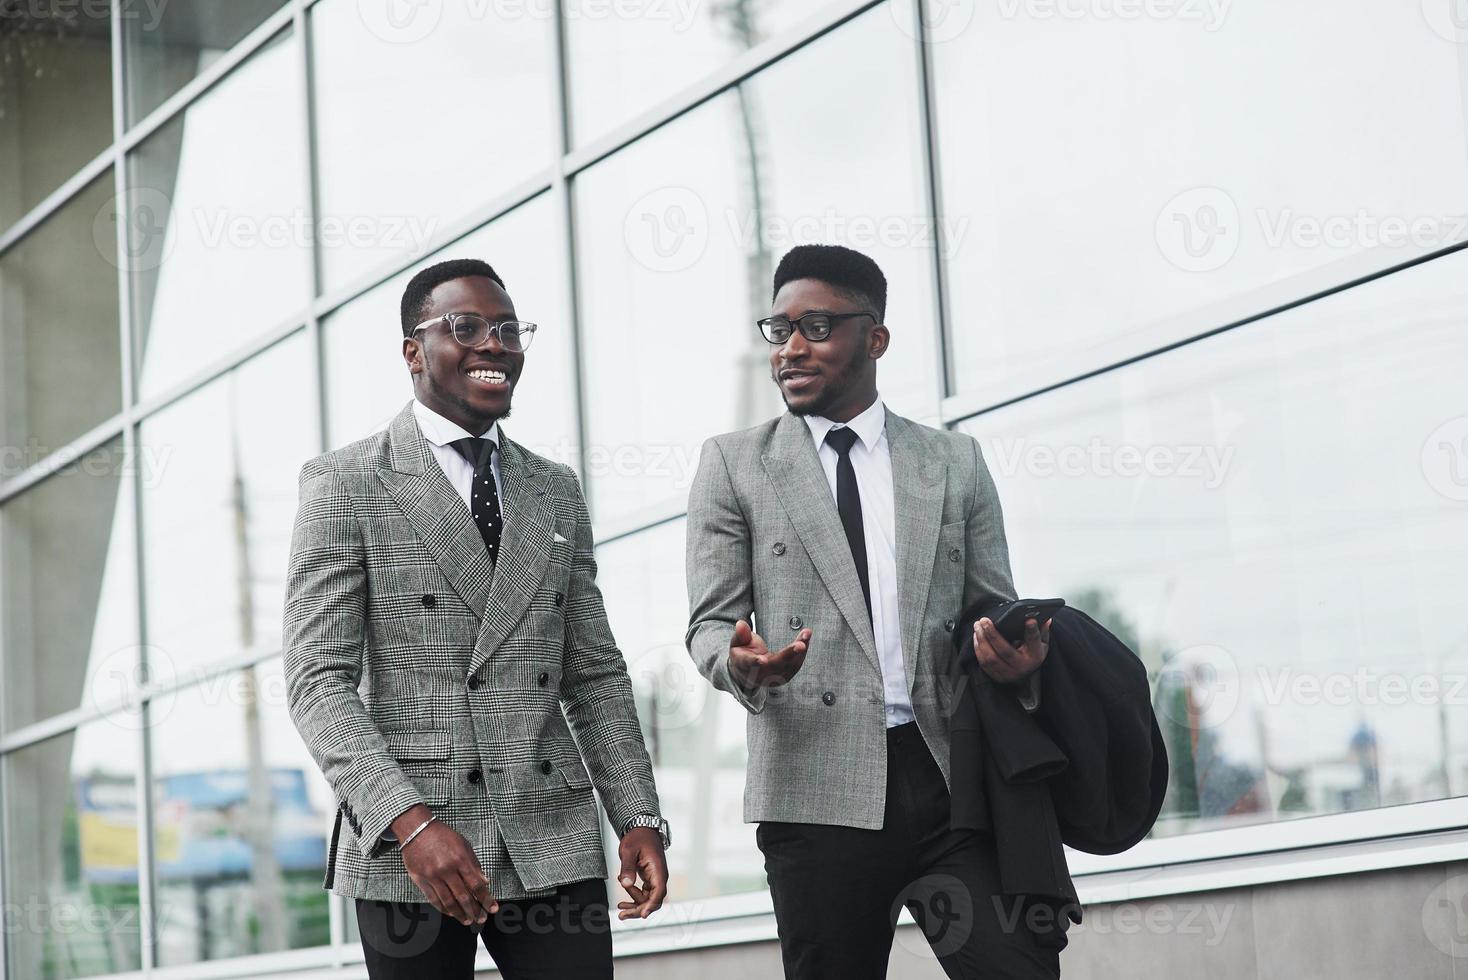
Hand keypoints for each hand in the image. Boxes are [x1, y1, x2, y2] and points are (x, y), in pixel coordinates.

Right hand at [392, 804, 496, 926]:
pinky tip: (451, 913)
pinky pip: (434, 900)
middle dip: (475, 910)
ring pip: (448, 902)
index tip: (493, 908)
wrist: (417, 830)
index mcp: (460, 859)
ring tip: (468, 920)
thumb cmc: (442, 836)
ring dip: (460, 914)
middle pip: (464, 897)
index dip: (486, 899)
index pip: (476, 885)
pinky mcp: (421, 880)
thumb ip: (474, 864)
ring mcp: (433, 876)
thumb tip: (485, 882)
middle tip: (481, 919)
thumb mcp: (463, 845)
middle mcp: (447, 869)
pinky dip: (444, 909)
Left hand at [615, 827, 667, 919]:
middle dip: (639, 909)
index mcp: (658, 869)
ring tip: (620, 909)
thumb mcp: (629, 850)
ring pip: (648, 900)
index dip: (651, 905)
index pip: (659, 892)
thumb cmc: (638, 837)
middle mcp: (659, 876)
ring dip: (635, 906)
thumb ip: (627, 867)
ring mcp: (655, 879)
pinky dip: (634, 898)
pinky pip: (644, 894)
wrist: (642, 830)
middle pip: (653, 900)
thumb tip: (625, 884)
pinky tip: (623, 901)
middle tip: (623, 915)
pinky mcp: (649, 879)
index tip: (642, 914)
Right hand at [727, 619, 809, 691]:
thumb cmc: (742, 654)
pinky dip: (802, 653)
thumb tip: (741, 624)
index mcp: (745, 665)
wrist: (746, 674)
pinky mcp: (784, 678)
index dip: (756, 662)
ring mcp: (773, 678)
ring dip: (800, 651)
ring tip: (806, 634)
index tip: (762, 660)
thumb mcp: (737, 642)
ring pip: (789, 666)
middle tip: (801, 644)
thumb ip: (741, 634)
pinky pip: (795, 666)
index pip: (750, 663)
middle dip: (789, 654)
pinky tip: (805, 640)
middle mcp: (760, 674)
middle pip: (776, 665)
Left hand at [973, 616, 1049, 685]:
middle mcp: (1021, 667)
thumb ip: (1042, 631)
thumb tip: (1046, 619)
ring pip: (991, 657)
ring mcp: (1008, 673)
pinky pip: (984, 663)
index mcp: (1035, 656)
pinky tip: (976, 637)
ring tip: (978, 626)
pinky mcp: (996, 676)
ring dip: (982, 640)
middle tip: (984, 620)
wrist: (1024, 677)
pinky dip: (978, 649)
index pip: (1034, 641)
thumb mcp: (1041, 644)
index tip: (1029, 620)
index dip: (1032, 631)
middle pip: (1005, 650)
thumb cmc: (1031, 655)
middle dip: (992, 634)